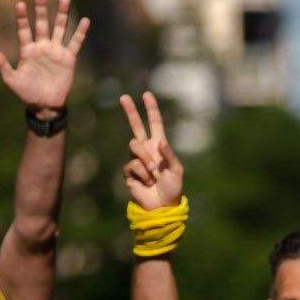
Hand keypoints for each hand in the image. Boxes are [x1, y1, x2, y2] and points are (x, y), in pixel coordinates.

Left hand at [0, 0, 90, 111]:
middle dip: (41, 8)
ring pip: (59, 28)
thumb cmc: (26, 93)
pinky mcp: (68, 59)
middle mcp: (42, 47)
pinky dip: (80, 32)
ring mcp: (55, 52)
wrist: (45, 104)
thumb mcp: (11, 79)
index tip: (19, 4)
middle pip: (42, 23)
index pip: (24, 29)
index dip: (22, 17)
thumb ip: (2, 64)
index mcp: (27, 50)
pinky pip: (75, 43)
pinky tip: (84, 20)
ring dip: (62, 14)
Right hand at [119, 92, 183, 207]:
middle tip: (123, 97)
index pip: (154, 124)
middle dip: (130, 111)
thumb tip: (159, 142)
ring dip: (145, 159)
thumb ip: (169, 155)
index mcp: (159, 146)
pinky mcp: (128, 171)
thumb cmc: (172, 188)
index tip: (147, 95)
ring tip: (154, 173)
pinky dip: (143, 174)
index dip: (151, 110)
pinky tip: (147, 182)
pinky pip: (133, 165)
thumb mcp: (176, 171)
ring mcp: (136, 159)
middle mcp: (146, 150)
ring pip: (134, 146)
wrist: (161, 205)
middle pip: (135, 127)